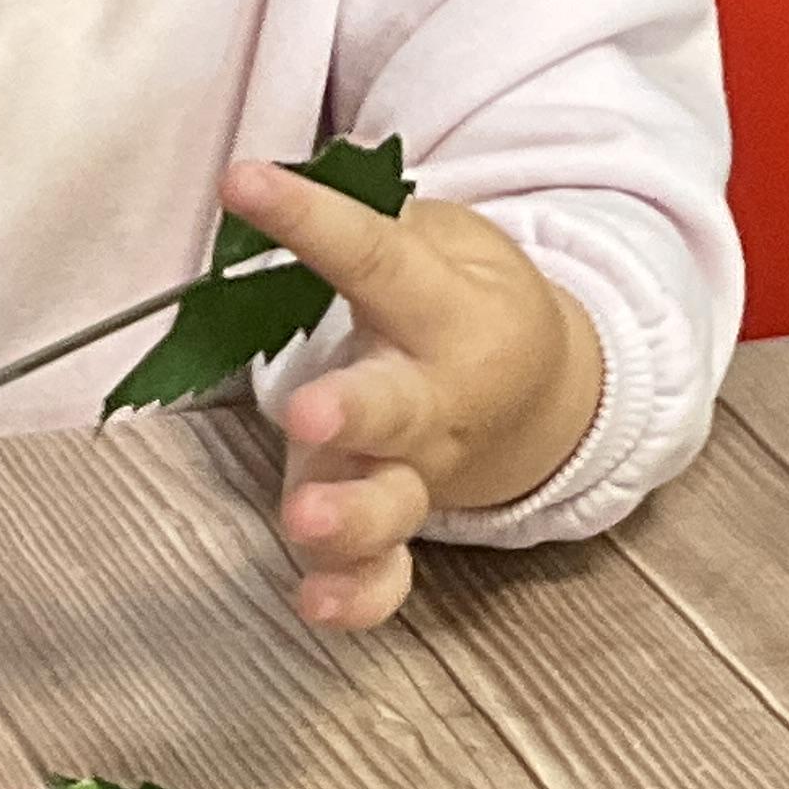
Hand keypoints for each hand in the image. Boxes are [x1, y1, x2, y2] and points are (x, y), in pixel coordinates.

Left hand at [222, 162, 603, 634]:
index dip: (309, 218)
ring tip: (305, 524)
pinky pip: (384, 578)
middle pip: (396, 408)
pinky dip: (357, 598)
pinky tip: (317, 607)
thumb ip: (376, 225)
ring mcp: (413, 473)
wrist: (542, 391)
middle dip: (353, 411)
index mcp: (445, 311)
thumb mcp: (444, 243)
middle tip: (309, 411)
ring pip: (389, 505)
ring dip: (350, 519)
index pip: (374, 256)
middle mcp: (430, 399)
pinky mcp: (393, 531)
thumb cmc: (463, 305)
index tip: (246, 182)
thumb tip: (278, 188)